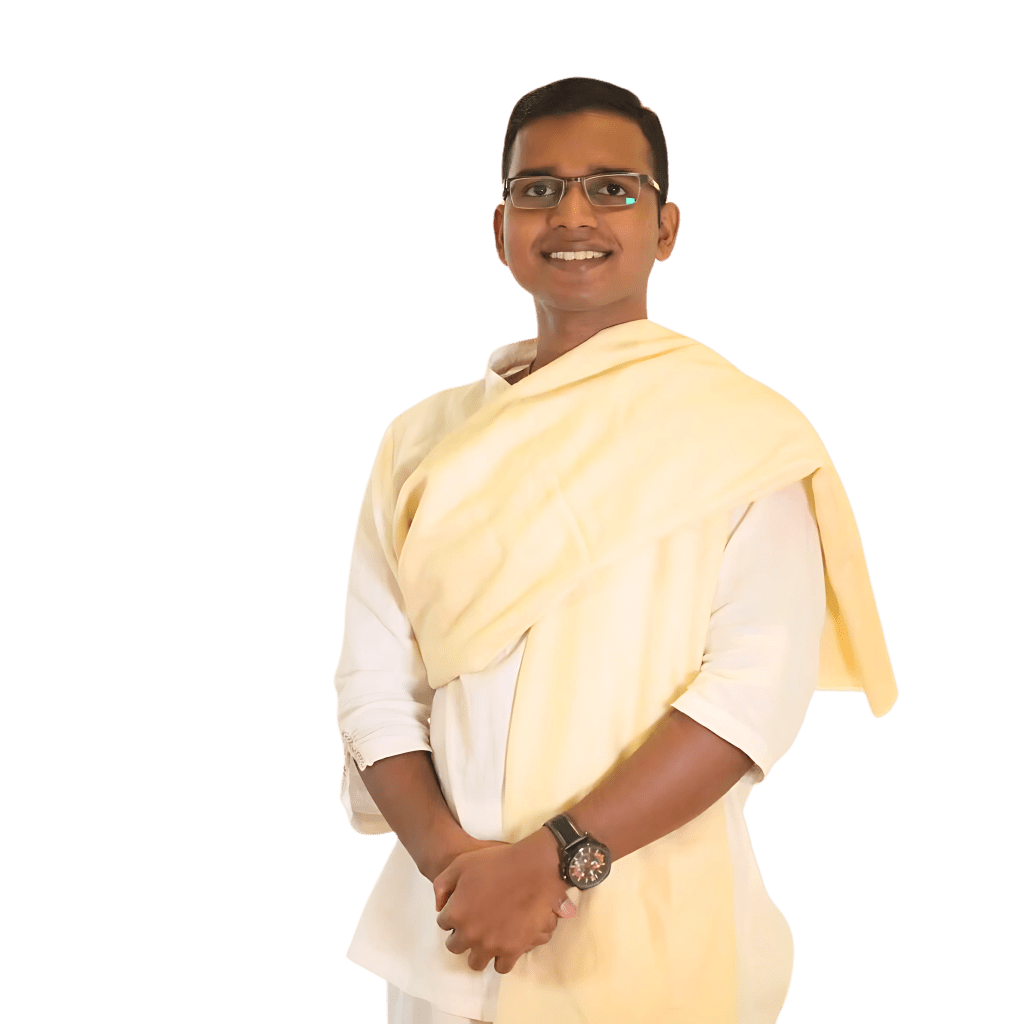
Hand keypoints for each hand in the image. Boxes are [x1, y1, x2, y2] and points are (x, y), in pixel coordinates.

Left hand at [433, 831, 576, 974]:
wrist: (534, 869)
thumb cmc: (497, 863)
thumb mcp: (461, 863)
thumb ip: (442, 884)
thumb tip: (439, 907)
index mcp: (455, 913)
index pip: (443, 923)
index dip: (453, 913)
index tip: (464, 907)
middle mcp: (470, 934)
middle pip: (455, 946)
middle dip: (461, 934)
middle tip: (474, 922)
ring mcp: (491, 945)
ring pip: (476, 962)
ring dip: (478, 951)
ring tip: (487, 937)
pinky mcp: (512, 950)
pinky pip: (501, 967)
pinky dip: (501, 958)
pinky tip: (504, 943)